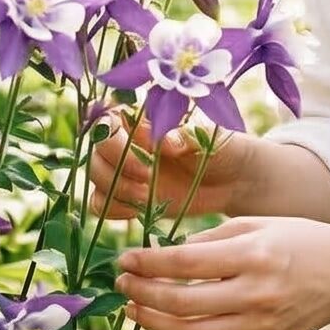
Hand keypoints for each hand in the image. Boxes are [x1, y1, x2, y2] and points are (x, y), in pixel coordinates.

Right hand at [85, 111, 250, 228]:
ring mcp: (126, 172)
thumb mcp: (208, 137)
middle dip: (117, 168)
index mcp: (143, 120)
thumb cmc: (220, 148)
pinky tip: (142, 209)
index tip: (153, 150)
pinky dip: (115, 209)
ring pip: (95, 178)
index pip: (108, 121)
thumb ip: (185, 136)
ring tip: (148, 197)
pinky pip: (102, 204)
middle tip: (148, 178)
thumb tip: (166, 141)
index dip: (120, 138)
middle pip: (96, 152)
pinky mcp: (129, 197)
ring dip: (116, 189)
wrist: (233, 180)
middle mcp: (128, 144)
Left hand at [115, 213, 329, 329]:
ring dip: (154, 325)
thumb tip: (162, 256)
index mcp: (253, 255)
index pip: (184, 264)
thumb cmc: (300, 241)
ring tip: (136, 310)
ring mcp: (260, 327)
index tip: (125, 260)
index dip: (147, 263)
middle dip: (142, 294)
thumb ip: (209, 240)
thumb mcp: (257, 224)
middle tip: (123, 285)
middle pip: (181, 304)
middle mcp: (256, 294)